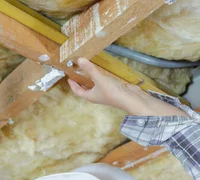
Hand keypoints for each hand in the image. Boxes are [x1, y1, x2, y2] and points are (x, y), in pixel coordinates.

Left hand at [67, 58, 187, 116]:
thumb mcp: (100, 79)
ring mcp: (104, 92)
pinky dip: (100, 77)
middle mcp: (96, 95)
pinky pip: (103, 82)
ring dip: (90, 78)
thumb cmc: (113, 92)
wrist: (130, 99)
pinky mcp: (112, 89)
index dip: (72, 85)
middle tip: (76, 71)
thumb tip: (79, 60)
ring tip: (87, 68)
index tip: (68, 76)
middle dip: (80, 81)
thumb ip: (90, 69)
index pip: (77, 91)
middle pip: (85, 89)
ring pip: (94, 85)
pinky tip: (101, 70)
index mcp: (90, 96)